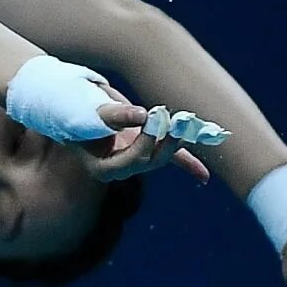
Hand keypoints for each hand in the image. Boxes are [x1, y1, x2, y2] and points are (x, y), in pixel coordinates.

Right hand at [85, 108, 213, 184]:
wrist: (83, 110)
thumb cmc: (82, 113)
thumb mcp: (94, 114)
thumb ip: (115, 116)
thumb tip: (142, 115)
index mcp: (102, 167)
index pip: (129, 162)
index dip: (144, 143)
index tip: (150, 117)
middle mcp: (121, 168)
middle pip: (148, 162)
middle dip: (165, 143)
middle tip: (175, 121)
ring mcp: (136, 159)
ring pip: (161, 157)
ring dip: (178, 142)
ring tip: (188, 124)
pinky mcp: (149, 150)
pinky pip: (171, 160)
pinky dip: (189, 165)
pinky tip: (204, 176)